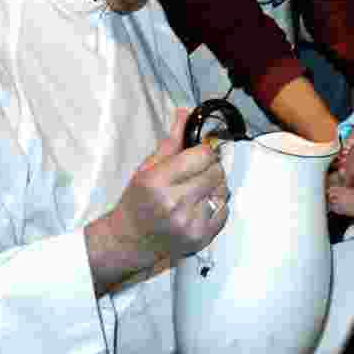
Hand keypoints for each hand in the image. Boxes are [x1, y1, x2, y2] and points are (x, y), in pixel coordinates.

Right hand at [110, 109, 228, 263]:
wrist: (129, 241)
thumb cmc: (137, 201)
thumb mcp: (147, 168)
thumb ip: (171, 141)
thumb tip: (186, 112)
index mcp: (158, 182)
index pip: (204, 155)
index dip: (204, 152)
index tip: (198, 155)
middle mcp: (175, 203)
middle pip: (216, 172)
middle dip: (210, 168)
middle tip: (197, 173)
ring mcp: (190, 223)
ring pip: (223, 190)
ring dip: (214, 187)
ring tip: (196, 191)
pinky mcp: (202, 237)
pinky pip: (224, 210)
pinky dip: (216, 205)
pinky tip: (199, 207)